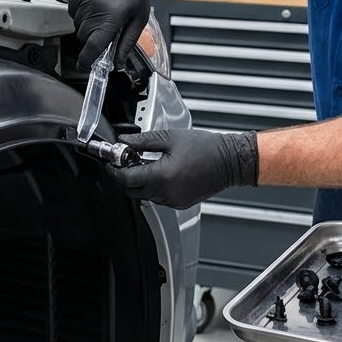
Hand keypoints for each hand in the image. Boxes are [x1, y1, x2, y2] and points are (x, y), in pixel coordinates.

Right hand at [68, 0, 155, 69]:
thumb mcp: (139, 16)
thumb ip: (127, 42)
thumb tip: (117, 62)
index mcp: (112, 17)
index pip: (93, 47)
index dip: (87, 61)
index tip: (86, 66)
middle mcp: (94, 9)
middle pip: (83, 37)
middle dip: (92, 38)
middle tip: (106, 28)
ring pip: (77, 24)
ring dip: (87, 24)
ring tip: (103, 10)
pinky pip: (73, 9)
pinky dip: (82, 11)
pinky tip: (96, 1)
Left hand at [106, 128, 258, 209]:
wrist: (229, 161)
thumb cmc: (206, 148)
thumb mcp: (170, 138)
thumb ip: (143, 141)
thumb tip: (124, 141)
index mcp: (162, 176)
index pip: (126, 178)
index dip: (115, 169)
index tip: (112, 160)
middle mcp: (167, 193)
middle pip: (132, 190)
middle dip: (125, 175)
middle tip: (126, 159)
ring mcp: (173, 200)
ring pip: (144, 195)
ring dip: (139, 181)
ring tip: (145, 162)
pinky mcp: (180, 203)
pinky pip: (158, 198)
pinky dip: (153, 187)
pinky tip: (159, 171)